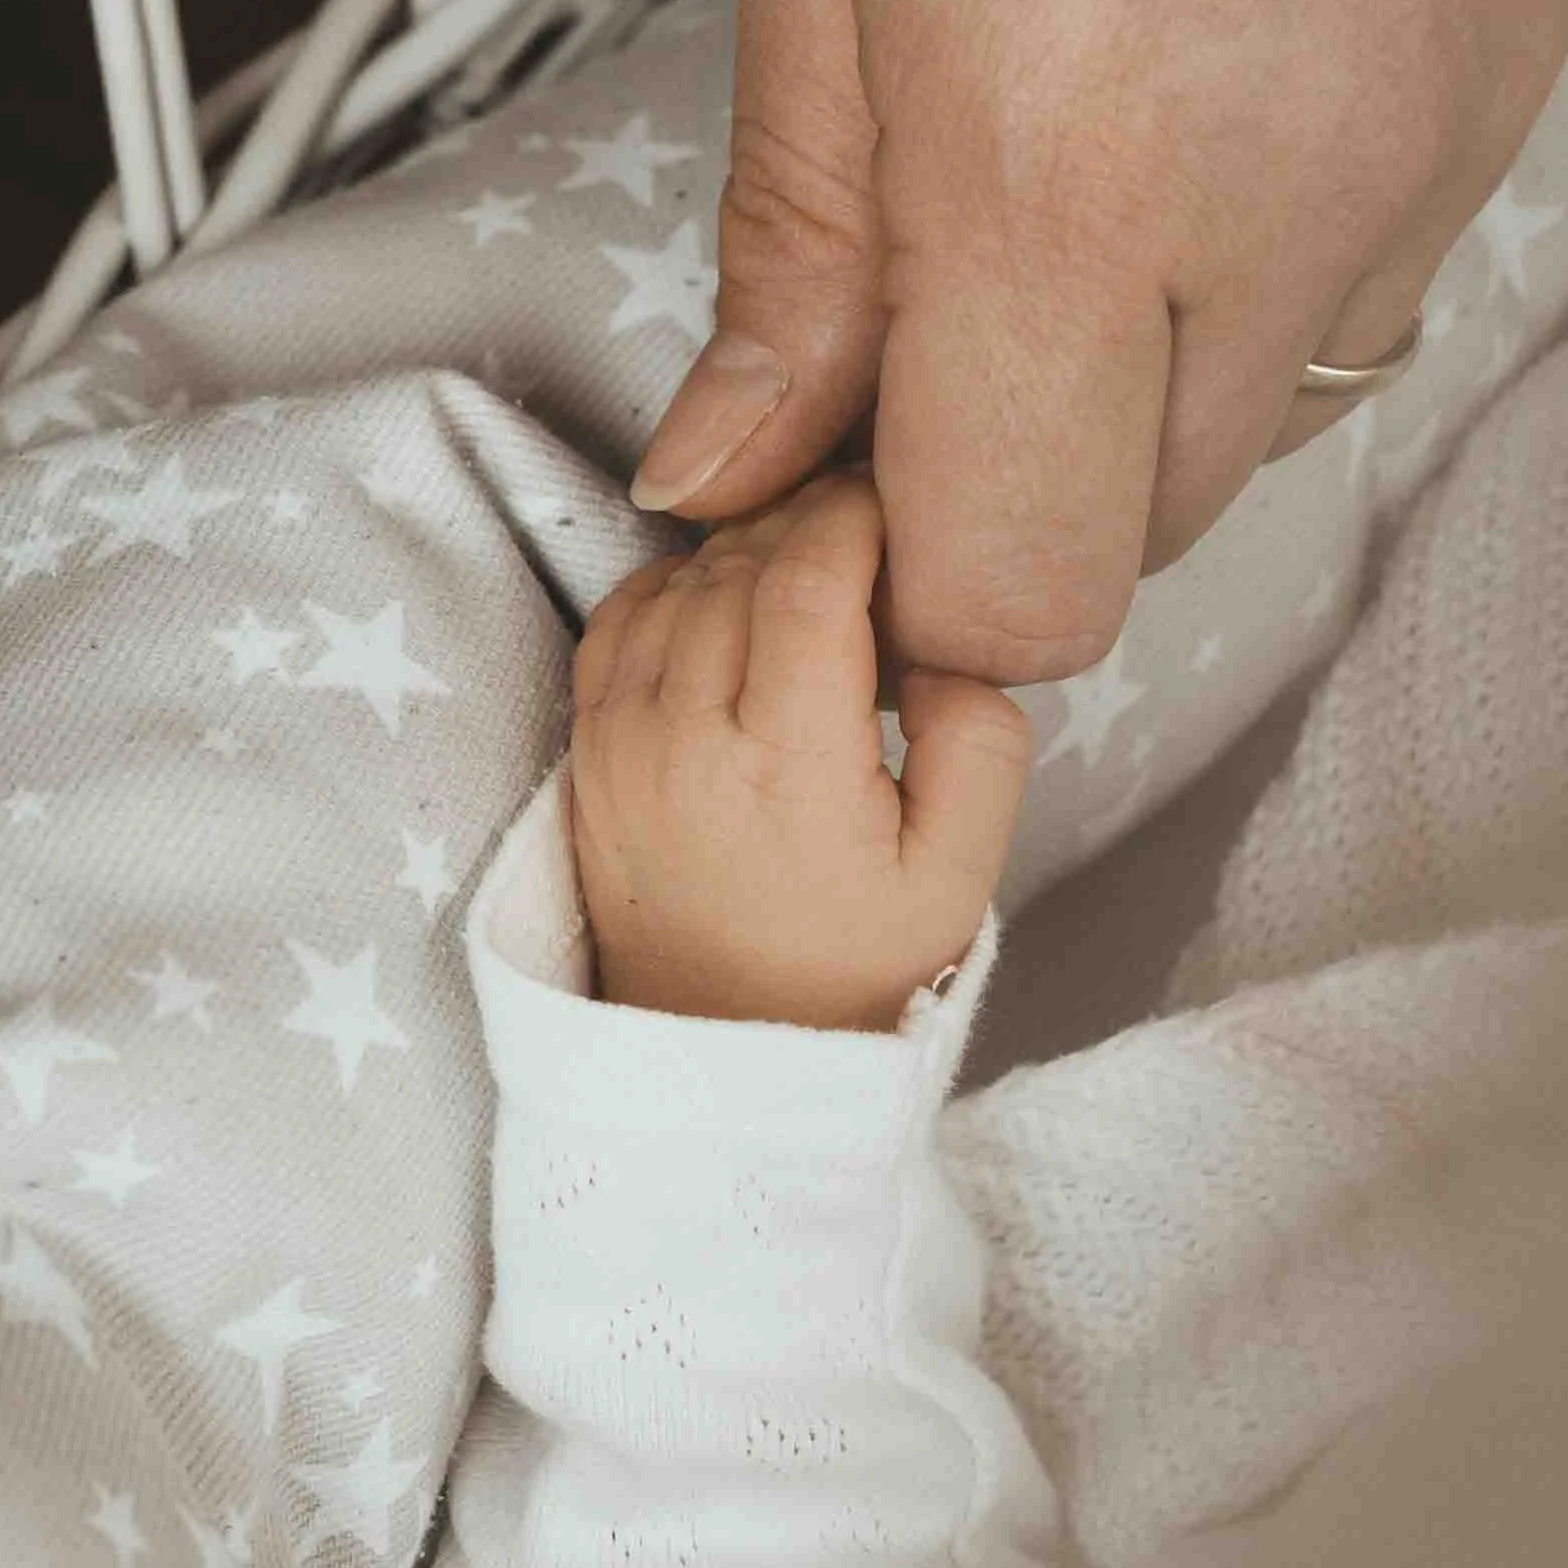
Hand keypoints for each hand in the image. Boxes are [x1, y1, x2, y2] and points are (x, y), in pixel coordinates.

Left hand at [570, 470, 1030, 1030]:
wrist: (721, 1063)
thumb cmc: (851, 969)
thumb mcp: (962, 874)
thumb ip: (981, 741)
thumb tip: (936, 644)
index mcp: (785, 765)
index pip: (807, 576)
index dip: (854, 512)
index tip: (895, 505)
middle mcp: (684, 740)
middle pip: (738, 560)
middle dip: (807, 517)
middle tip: (867, 530)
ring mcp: (619, 743)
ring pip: (676, 577)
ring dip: (744, 547)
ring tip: (810, 569)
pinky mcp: (586, 752)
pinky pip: (621, 616)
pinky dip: (677, 583)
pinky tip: (731, 601)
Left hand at [629, 0, 1567, 687]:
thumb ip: (799, 203)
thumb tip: (745, 445)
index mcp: (1066, 151)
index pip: (1004, 587)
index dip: (884, 575)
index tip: (810, 473)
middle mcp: (1299, 190)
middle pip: (1137, 530)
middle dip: (996, 467)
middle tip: (903, 271)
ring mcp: (1454, 125)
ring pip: (1272, 400)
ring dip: (1136, 349)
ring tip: (1061, 99)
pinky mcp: (1540, 45)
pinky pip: (1388, 248)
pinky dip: (1273, 220)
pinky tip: (1212, 19)